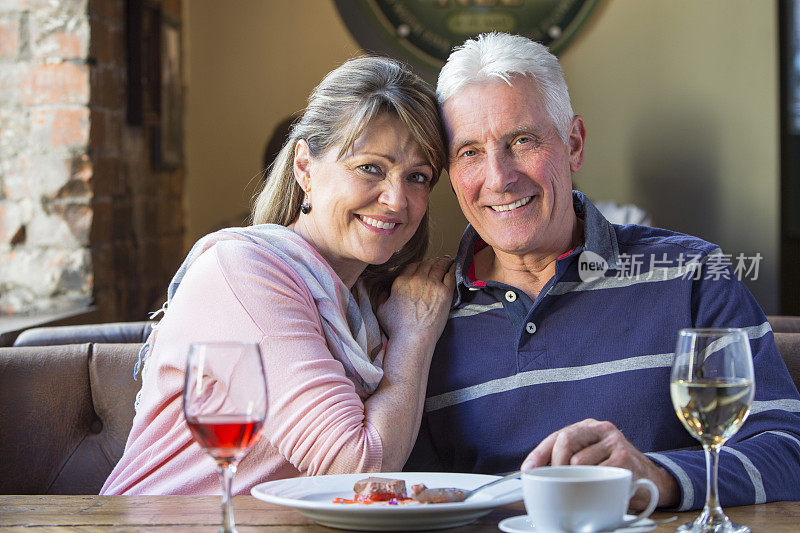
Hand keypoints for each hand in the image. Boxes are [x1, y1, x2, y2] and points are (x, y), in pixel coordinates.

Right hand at [376, 257, 455, 345]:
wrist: (413, 339)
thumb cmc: (397, 328)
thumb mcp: (381, 310)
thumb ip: (383, 297)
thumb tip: (384, 291)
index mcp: (401, 282)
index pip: (412, 266)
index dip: (418, 265)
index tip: (422, 267)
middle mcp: (417, 280)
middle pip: (426, 264)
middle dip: (432, 261)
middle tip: (436, 261)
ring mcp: (432, 285)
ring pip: (439, 266)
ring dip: (443, 261)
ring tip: (446, 260)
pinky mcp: (445, 292)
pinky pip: (450, 275)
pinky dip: (452, 268)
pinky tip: (454, 266)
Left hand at [520, 419, 679, 509]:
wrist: (652, 480)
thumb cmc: (614, 470)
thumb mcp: (590, 460)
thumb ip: (568, 461)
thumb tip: (537, 474)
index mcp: (587, 427)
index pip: (556, 436)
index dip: (538, 454)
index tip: (527, 470)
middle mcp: (600, 429)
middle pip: (565, 440)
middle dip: (555, 465)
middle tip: (557, 482)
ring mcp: (614, 441)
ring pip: (579, 461)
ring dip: (577, 480)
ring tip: (587, 487)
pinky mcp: (625, 458)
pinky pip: (598, 474)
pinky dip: (595, 485)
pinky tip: (603, 487)